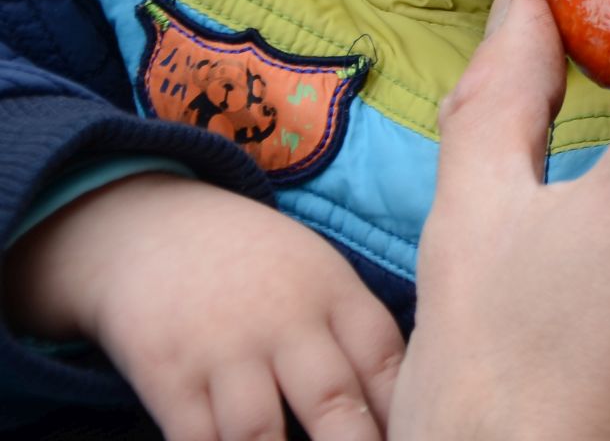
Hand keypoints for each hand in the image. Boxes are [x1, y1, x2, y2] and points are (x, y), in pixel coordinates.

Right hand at [3, 173, 400, 439]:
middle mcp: (285, 323)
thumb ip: (354, 331)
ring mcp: (224, 351)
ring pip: (260, 433)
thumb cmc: (254, 262)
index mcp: (334, 294)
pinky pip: (195, 438)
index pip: (385, 360)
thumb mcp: (317, 273)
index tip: (423, 435)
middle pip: (333, 401)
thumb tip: (405, 398)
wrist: (151, 225)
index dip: (403, 412)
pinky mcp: (167, 375)